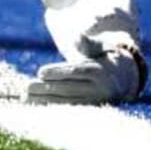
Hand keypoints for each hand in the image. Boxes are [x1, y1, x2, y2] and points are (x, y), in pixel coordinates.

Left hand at [24, 39, 147, 104]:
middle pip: (68, 88)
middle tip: (27, 86)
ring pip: (65, 103)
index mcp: (100, 71)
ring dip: (44, 101)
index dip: (58, 72)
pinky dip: (50, 109)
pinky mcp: (87, 112)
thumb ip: (87, 43)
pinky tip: (35, 107)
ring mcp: (93, 103)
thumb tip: (77, 37)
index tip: (40, 71)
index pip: (76, 71)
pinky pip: (67, 111)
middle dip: (46, 89)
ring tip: (26, 97)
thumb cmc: (105, 58)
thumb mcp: (100, 48)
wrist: (124, 80)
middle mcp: (98, 89)